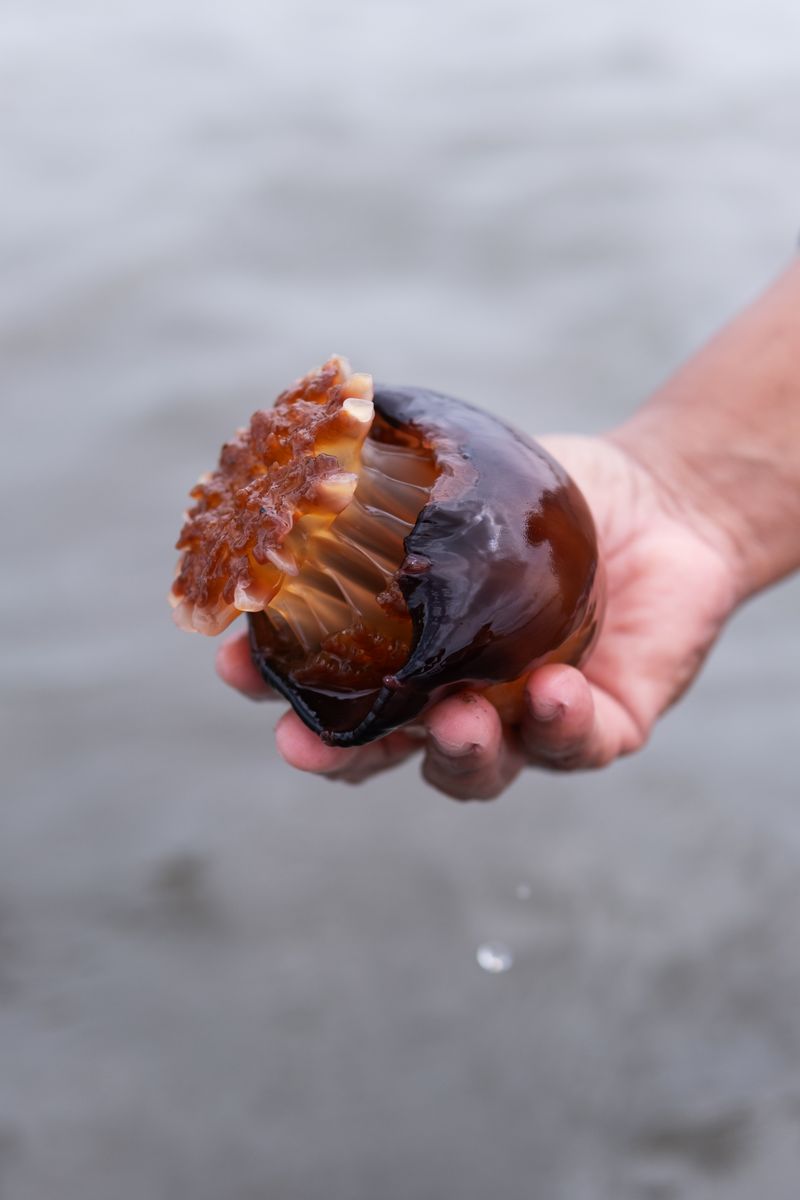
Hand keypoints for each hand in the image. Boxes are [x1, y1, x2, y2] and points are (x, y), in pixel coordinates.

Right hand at [216, 432, 738, 799]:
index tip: (236, 662)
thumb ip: (402, 475)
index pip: (330, 685)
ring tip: (454, 719)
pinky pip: (574, 746)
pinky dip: (556, 726)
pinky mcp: (599, 727)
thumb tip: (320, 428)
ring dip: (455, 754)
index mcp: (410, 654)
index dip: (278, 686)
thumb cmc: (554, 500)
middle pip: (383, 753)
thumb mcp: (470, 479)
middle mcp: (455, 699)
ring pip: (475, 771)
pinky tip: (551, 688)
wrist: (664, 501)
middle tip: (302, 746)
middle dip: (338, 757)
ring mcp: (522, 722)